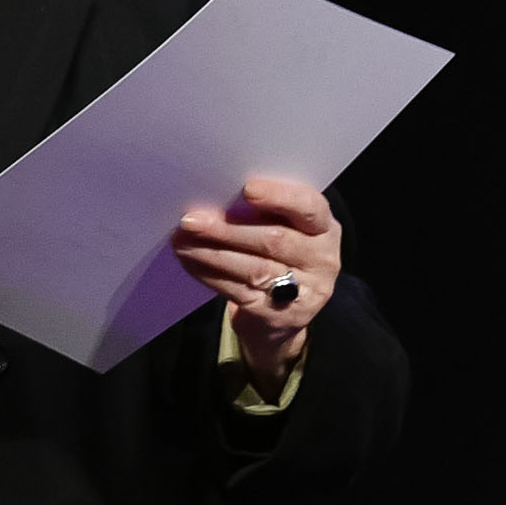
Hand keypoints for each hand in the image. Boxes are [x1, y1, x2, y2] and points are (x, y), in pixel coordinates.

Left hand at [171, 178, 339, 398]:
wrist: (282, 314)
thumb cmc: (278, 256)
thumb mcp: (284, 229)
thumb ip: (263, 213)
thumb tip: (213, 196)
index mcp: (324, 228)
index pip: (310, 208)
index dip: (280, 197)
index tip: (247, 188)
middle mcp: (322, 260)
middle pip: (274, 240)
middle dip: (228, 228)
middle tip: (191, 220)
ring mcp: (305, 292)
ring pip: (254, 268)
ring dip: (211, 253)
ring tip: (181, 241)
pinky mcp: (279, 316)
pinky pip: (238, 292)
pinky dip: (208, 274)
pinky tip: (189, 261)